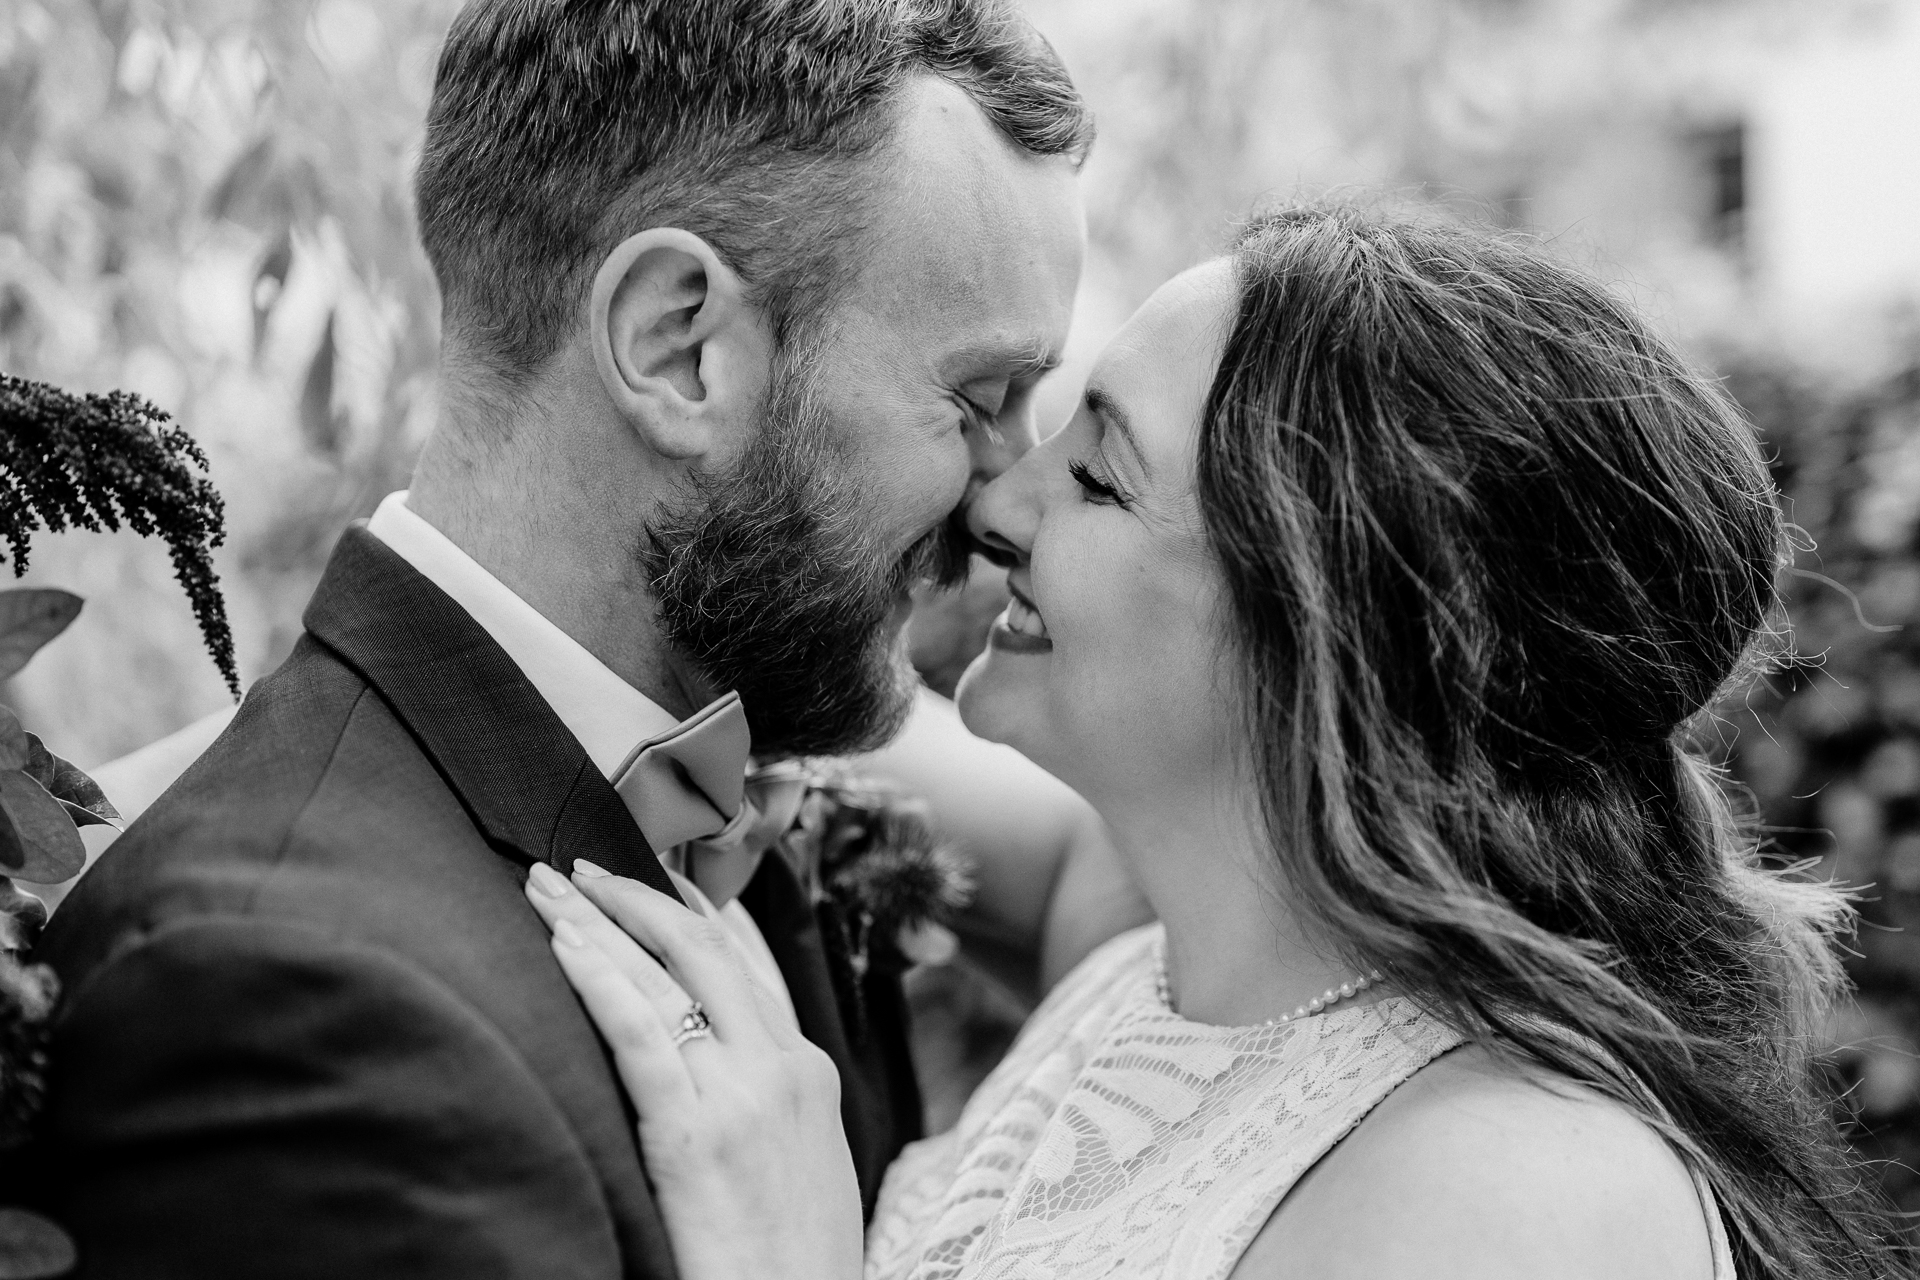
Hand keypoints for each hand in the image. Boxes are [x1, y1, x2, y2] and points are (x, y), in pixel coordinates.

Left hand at [524, 861, 863, 1279]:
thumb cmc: (797, 1263)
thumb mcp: (804, 1163)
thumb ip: (765, 1105)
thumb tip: (711, 1072)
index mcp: (808, 1072)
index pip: (743, 964)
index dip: (689, 912)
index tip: (648, 882)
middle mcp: (779, 1068)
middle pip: (701, 951)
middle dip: (633, 898)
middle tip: (576, 867)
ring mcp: (742, 1096)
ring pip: (663, 979)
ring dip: (596, 923)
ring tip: (545, 889)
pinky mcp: (695, 1135)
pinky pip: (640, 1035)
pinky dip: (599, 979)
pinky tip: (563, 944)